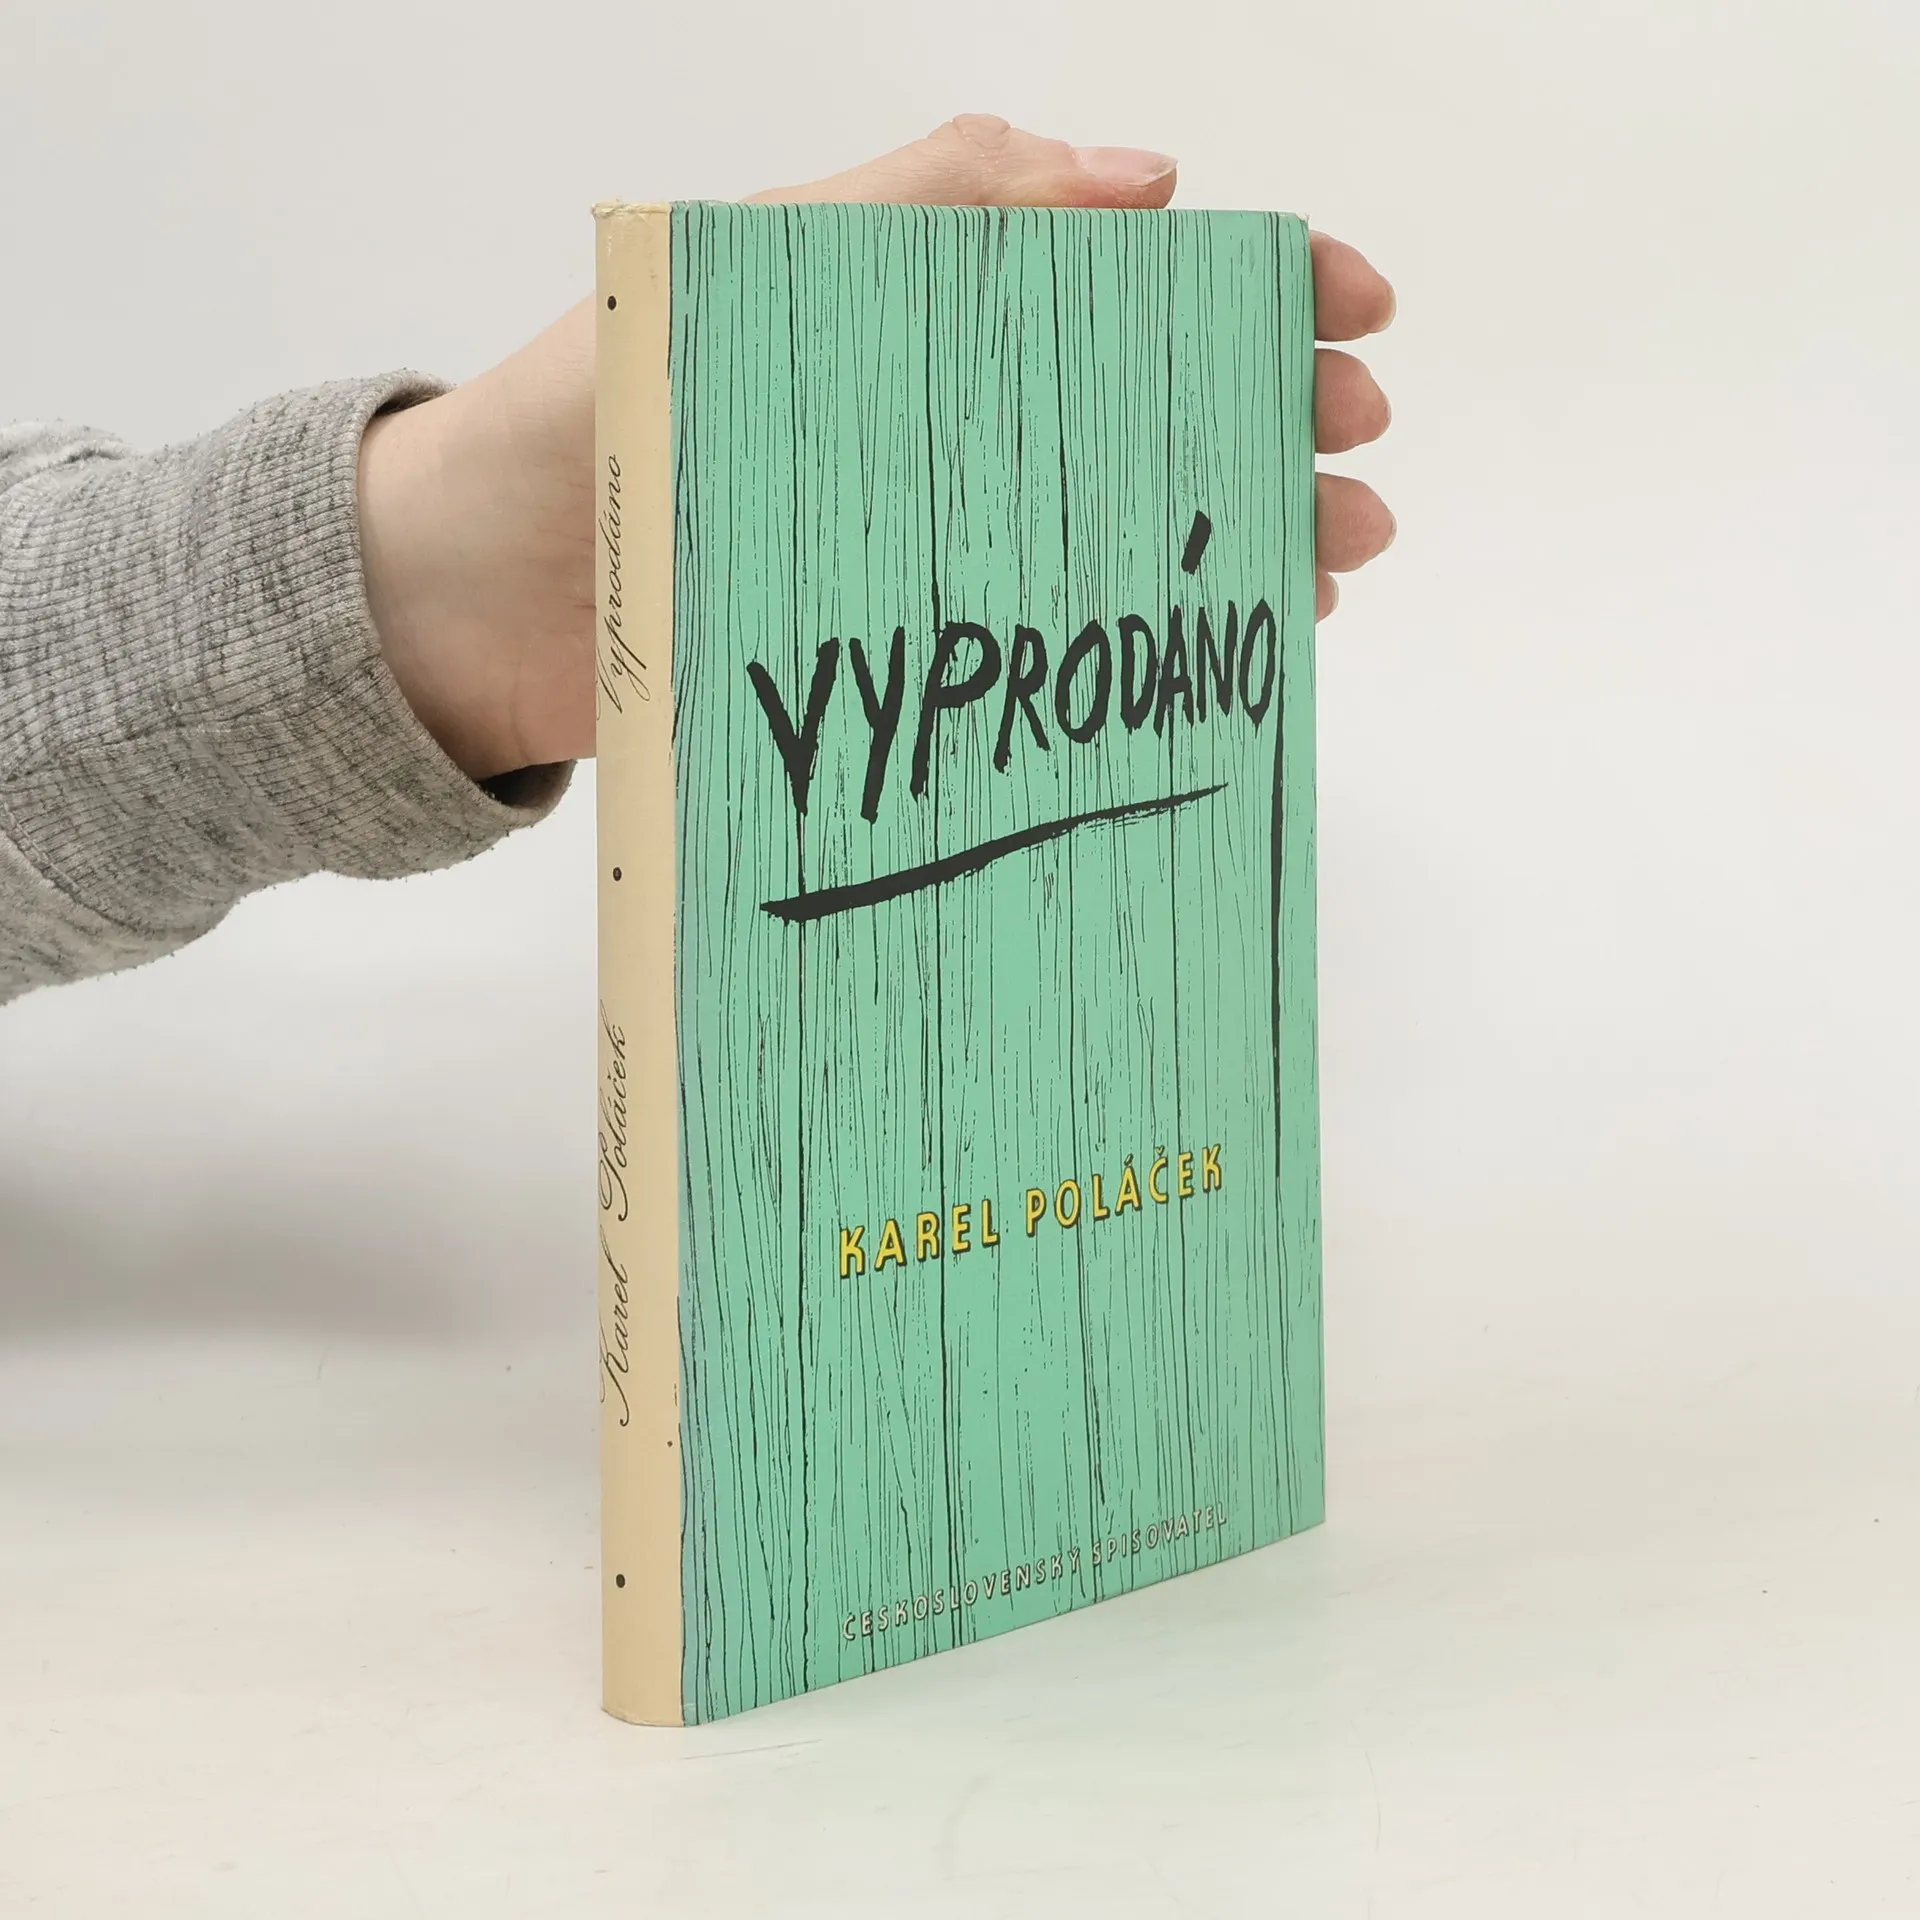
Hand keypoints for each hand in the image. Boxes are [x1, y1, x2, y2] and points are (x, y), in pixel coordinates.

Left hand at [358, 116, 1394, 781]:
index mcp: (911, 312)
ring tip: (1331, 559)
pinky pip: (1046, 634)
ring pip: (1114, 524)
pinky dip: (1138, 637)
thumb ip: (923, 211)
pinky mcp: (897, 651)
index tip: (1346, 305)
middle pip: (1142, 405)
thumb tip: (1136, 182)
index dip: (1246, 283)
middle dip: (1268, 416)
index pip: (1114, 277)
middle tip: (1352, 451)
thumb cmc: (569, 427)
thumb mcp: (737, 278)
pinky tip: (1214, 645)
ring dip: (1233, 533)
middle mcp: (933, 425)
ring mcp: (923, 542)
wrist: (458, 612)